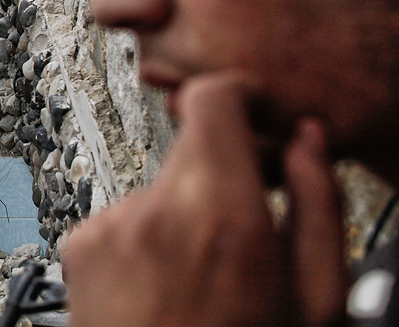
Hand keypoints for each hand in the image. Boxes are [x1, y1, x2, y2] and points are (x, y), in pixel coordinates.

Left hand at [63, 73, 345, 326]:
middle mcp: (155, 208)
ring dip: (180, 215)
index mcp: (222, 215)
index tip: (251, 114)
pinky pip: (123, 217)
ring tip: (194, 279)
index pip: (212, 99)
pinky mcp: (80, 242)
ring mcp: (110, 224)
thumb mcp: (314, 301)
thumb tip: (307, 140)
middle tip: (238, 230)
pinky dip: (143, 240)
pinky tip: (158, 287)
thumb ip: (318, 206)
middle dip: (219, 173)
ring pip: (158, 187)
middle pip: (188, 143)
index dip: (237, 98)